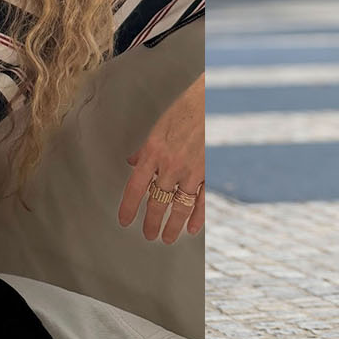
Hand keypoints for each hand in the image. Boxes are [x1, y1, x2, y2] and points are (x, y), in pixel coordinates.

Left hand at [118, 75, 205, 243]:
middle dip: (152, 222)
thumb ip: (145, 149)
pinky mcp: (208, 172)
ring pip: (179, 206)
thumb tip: (133, 163)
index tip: (125, 221)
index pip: (135, 187)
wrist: (213, 100)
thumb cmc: (184, 109)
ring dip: (172, 226)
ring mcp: (191, 171)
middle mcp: (171, 165)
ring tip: (167, 238)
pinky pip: (202, 200)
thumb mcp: (158, 127)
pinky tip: (192, 228)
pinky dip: (197, 216)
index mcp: (153, 152)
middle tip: (149, 235)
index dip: (129, 208)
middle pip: (157, 202)